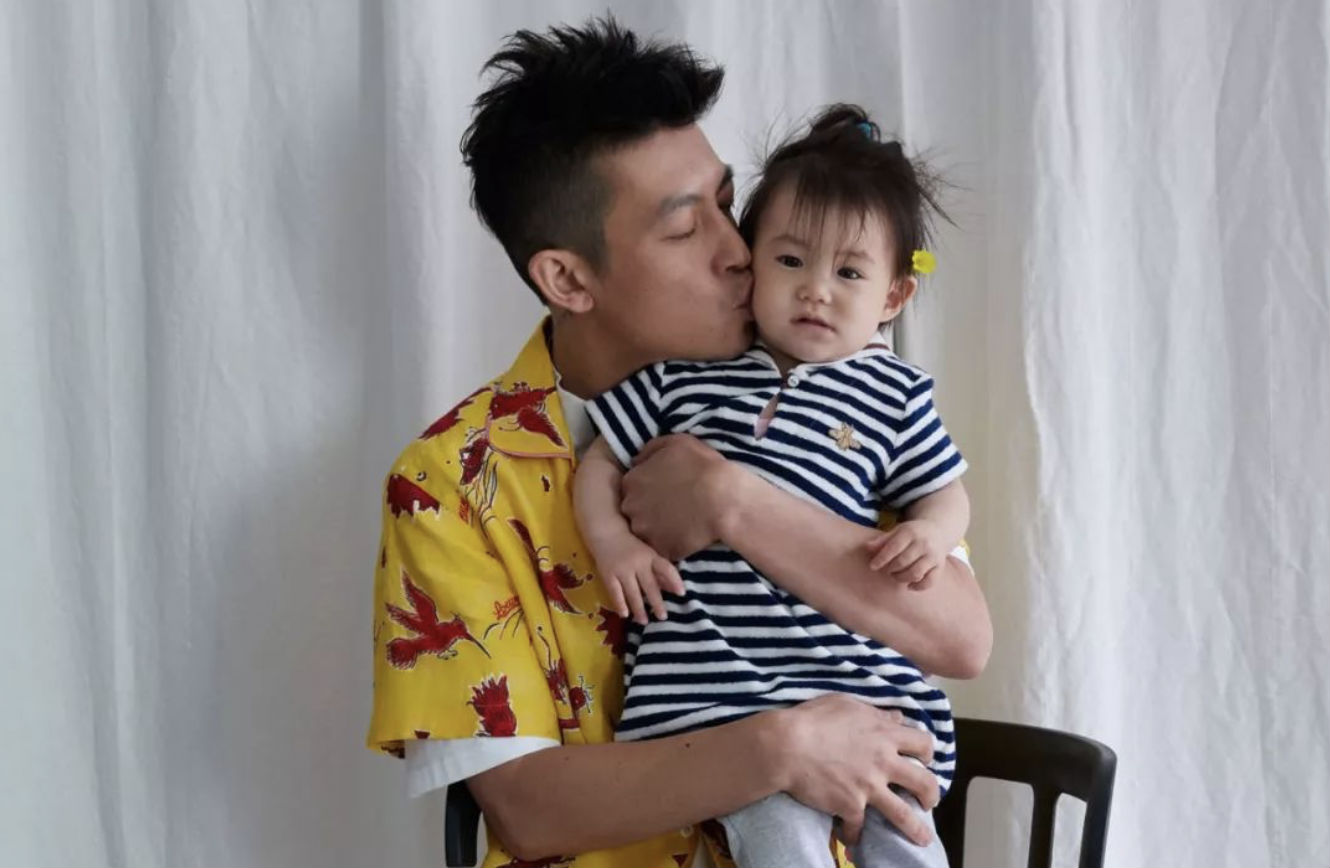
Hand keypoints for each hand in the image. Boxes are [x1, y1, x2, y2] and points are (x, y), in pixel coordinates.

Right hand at [591, 532, 683, 625]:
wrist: (606, 534)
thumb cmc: (631, 546)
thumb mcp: (648, 554)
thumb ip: (659, 571)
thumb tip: (674, 589)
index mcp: (650, 556)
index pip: (666, 568)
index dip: (675, 580)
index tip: (682, 593)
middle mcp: (637, 563)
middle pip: (649, 586)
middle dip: (657, 602)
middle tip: (663, 617)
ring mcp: (622, 570)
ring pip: (632, 592)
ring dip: (639, 608)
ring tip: (644, 621)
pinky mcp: (608, 575)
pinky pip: (615, 592)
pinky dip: (620, 604)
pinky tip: (625, 615)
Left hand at [620, 434, 734, 560]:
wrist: (723, 498)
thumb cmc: (703, 466)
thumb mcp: (677, 443)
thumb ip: (651, 449)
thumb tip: (637, 459)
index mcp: (632, 480)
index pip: (631, 488)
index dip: (649, 490)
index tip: (667, 491)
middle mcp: (632, 507)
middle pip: (636, 511)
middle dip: (651, 510)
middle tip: (676, 507)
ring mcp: (645, 530)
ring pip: (648, 532)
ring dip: (661, 529)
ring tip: (684, 522)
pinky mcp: (661, 549)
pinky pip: (664, 548)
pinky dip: (674, 544)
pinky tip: (690, 535)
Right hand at [773, 694, 938, 846]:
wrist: (786, 746)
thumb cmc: (812, 719)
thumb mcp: (847, 704)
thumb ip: (876, 713)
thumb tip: (897, 717)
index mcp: (884, 734)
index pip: (923, 743)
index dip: (927, 753)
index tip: (923, 760)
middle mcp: (883, 762)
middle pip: (924, 782)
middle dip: (931, 794)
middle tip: (928, 800)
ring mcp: (869, 787)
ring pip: (904, 814)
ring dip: (916, 829)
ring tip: (923, 839)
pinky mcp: (851, 806)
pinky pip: (859, 828)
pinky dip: (854, 834)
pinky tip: (851, 839)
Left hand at [865, 519, 950, 589]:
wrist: (937, 531)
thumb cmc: (912, 533)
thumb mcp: (897, 531)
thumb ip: (882, 540)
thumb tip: (866, 548)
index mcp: (910, 532)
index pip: (894, 547)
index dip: (881, 558)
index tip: (873, 566)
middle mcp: (924, 544)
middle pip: (903, 562)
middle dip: (891, 569)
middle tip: (887, 570)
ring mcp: (934, 556)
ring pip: (915, 573)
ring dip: (902, 578)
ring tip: (896, 576)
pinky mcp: (940, 567)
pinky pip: (929, 581)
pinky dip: (918, 587)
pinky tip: (909, 585)